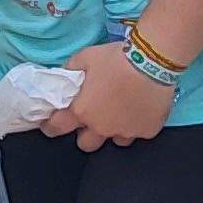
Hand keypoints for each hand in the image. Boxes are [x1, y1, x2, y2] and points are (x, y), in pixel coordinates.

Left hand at [40, 40, 169, 148]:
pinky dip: (138, 124)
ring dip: (114, 130)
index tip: (50, 125)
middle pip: (86, 144)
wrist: (151, 62)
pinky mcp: (147, 131)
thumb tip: (64, 76)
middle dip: (86, 134)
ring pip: (115, 141)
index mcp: (82, 111)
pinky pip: (139, 132)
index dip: (51, 126)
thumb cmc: (115, 59)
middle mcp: (101, 127)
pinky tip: (142, 109)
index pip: (56, 127)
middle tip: (91, 119)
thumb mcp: (84, 57)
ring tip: (121, 114)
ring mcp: (125, 132)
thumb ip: (71, 70)